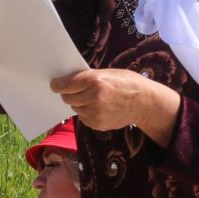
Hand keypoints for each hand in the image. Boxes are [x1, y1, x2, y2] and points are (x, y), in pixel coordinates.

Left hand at [51, 68, 181, 144]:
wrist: (144, 103)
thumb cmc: (127, 83)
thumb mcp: (108, 73)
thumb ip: (88, 77)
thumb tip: (69, 81)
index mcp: (95, 81)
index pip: (66, 84)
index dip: (58, 84)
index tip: (54, 85)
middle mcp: (93, 97)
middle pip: (67, 98)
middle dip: (68, 94)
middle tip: (72, 90)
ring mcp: (95, 113)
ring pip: (75, 108)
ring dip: (78, 103)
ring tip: (89, 98)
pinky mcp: (98, 124)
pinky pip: (83, 118)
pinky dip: (86, 112)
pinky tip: (97, 107)